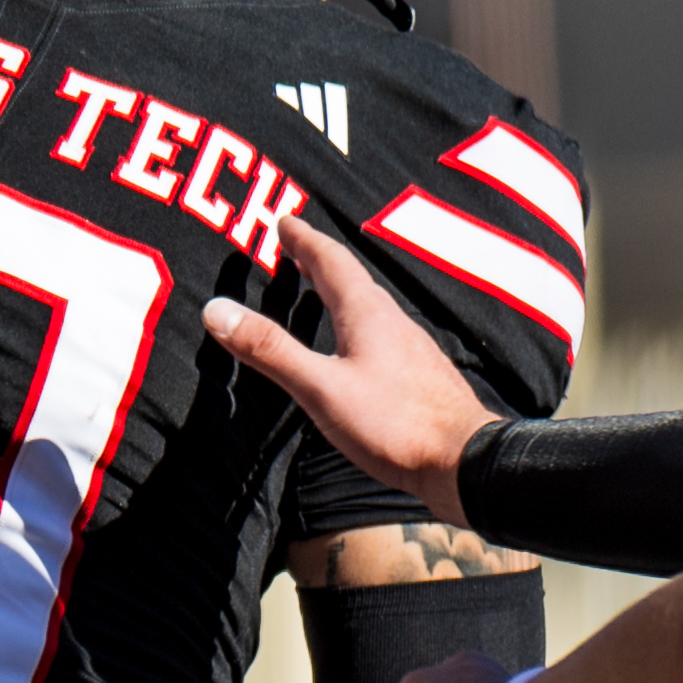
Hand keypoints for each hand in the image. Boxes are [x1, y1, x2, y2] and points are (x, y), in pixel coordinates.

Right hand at [203, 217, 500, 522]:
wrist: (465, 462)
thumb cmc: (394, 424)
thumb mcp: (320, 388)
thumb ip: (271, 350)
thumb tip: (217, 309)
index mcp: (366, 313)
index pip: (330, 261)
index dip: (303, 240)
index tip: (284, 221)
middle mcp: (392, 321)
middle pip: (352, 279)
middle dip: (320, 261)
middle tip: (296, 248)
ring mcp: (410, 348)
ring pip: (369, 307)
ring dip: (340, 292)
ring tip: (321, 291)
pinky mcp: (420, 375)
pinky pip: (382, 334)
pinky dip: (358, 324)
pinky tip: (357, 348)